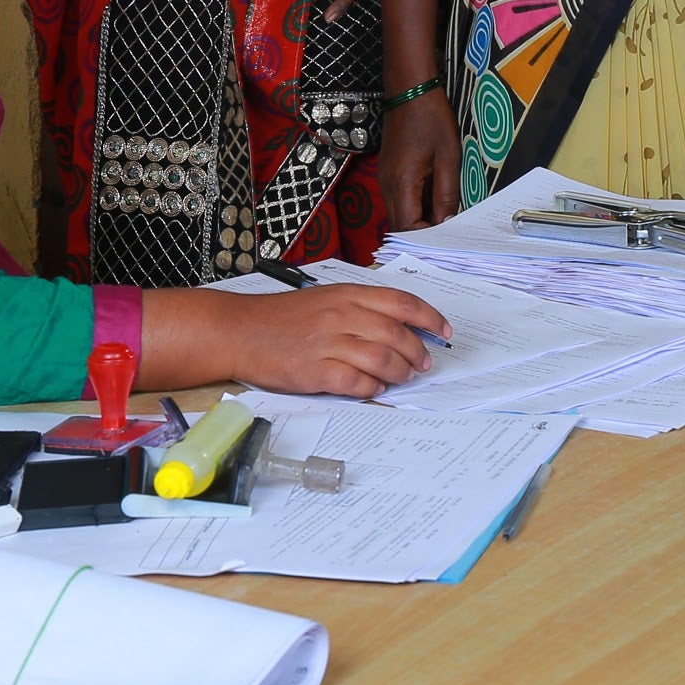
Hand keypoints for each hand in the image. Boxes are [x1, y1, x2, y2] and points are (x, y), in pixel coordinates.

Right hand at [203, 283, 448, 398]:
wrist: (240, 331)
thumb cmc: (282, 317)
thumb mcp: (325, 299)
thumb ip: (359, 308)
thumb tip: (397, 327)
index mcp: (347, 295)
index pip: (402, 303)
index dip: (430, 318)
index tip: (444, 331)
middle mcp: (341, 315)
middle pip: (397, 334)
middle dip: (418, 352)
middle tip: (424, 364)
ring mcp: (328, 343)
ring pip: (382, 359)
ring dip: (400, 372)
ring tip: (402, 378)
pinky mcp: (315, 371)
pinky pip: (356, 382)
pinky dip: (372, 388)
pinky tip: (374, 389)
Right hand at [378, 95, 462, 230]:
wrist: (410, 90)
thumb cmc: (430, 118)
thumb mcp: (448, 158)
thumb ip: (446, 194)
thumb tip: (446, 222)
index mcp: (401, 183)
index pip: (408, 227)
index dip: (427, 239)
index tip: (448, 239)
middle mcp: (387, 185)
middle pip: (399, 226)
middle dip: (423, 234)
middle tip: (448, 235)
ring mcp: (385, 179)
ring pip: (399, 214)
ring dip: (420, 219)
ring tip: (445, 217)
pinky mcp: (389, 173)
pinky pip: (400, 199)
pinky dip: (416, 205)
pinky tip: (435, 200)